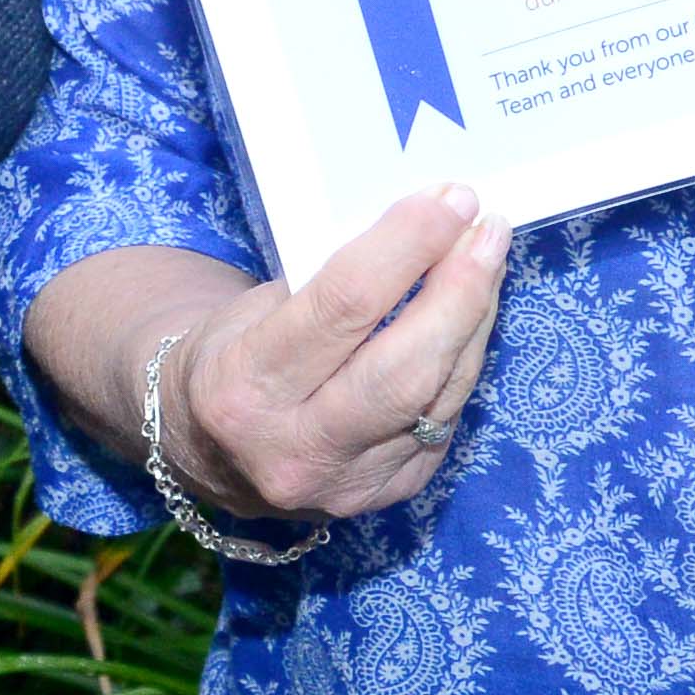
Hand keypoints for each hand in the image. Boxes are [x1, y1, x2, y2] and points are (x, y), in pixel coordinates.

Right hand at [154, 188, 509, 526]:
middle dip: (459, 291)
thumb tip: (420, 232)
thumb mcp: (249, 311)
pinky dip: (463, 357)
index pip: (343, 308)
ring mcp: (348, 483)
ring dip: (474, 318)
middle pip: (404, 367)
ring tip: (488, 257)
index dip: (406, 248)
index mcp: (244, 389)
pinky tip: (471, 313)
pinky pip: (445, 416)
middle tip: (487, 230)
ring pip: (439, 394)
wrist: (206, 451)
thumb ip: (325, 283)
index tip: (448, 201)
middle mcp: (295, 449)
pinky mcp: (391, 492)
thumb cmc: (230, 357)